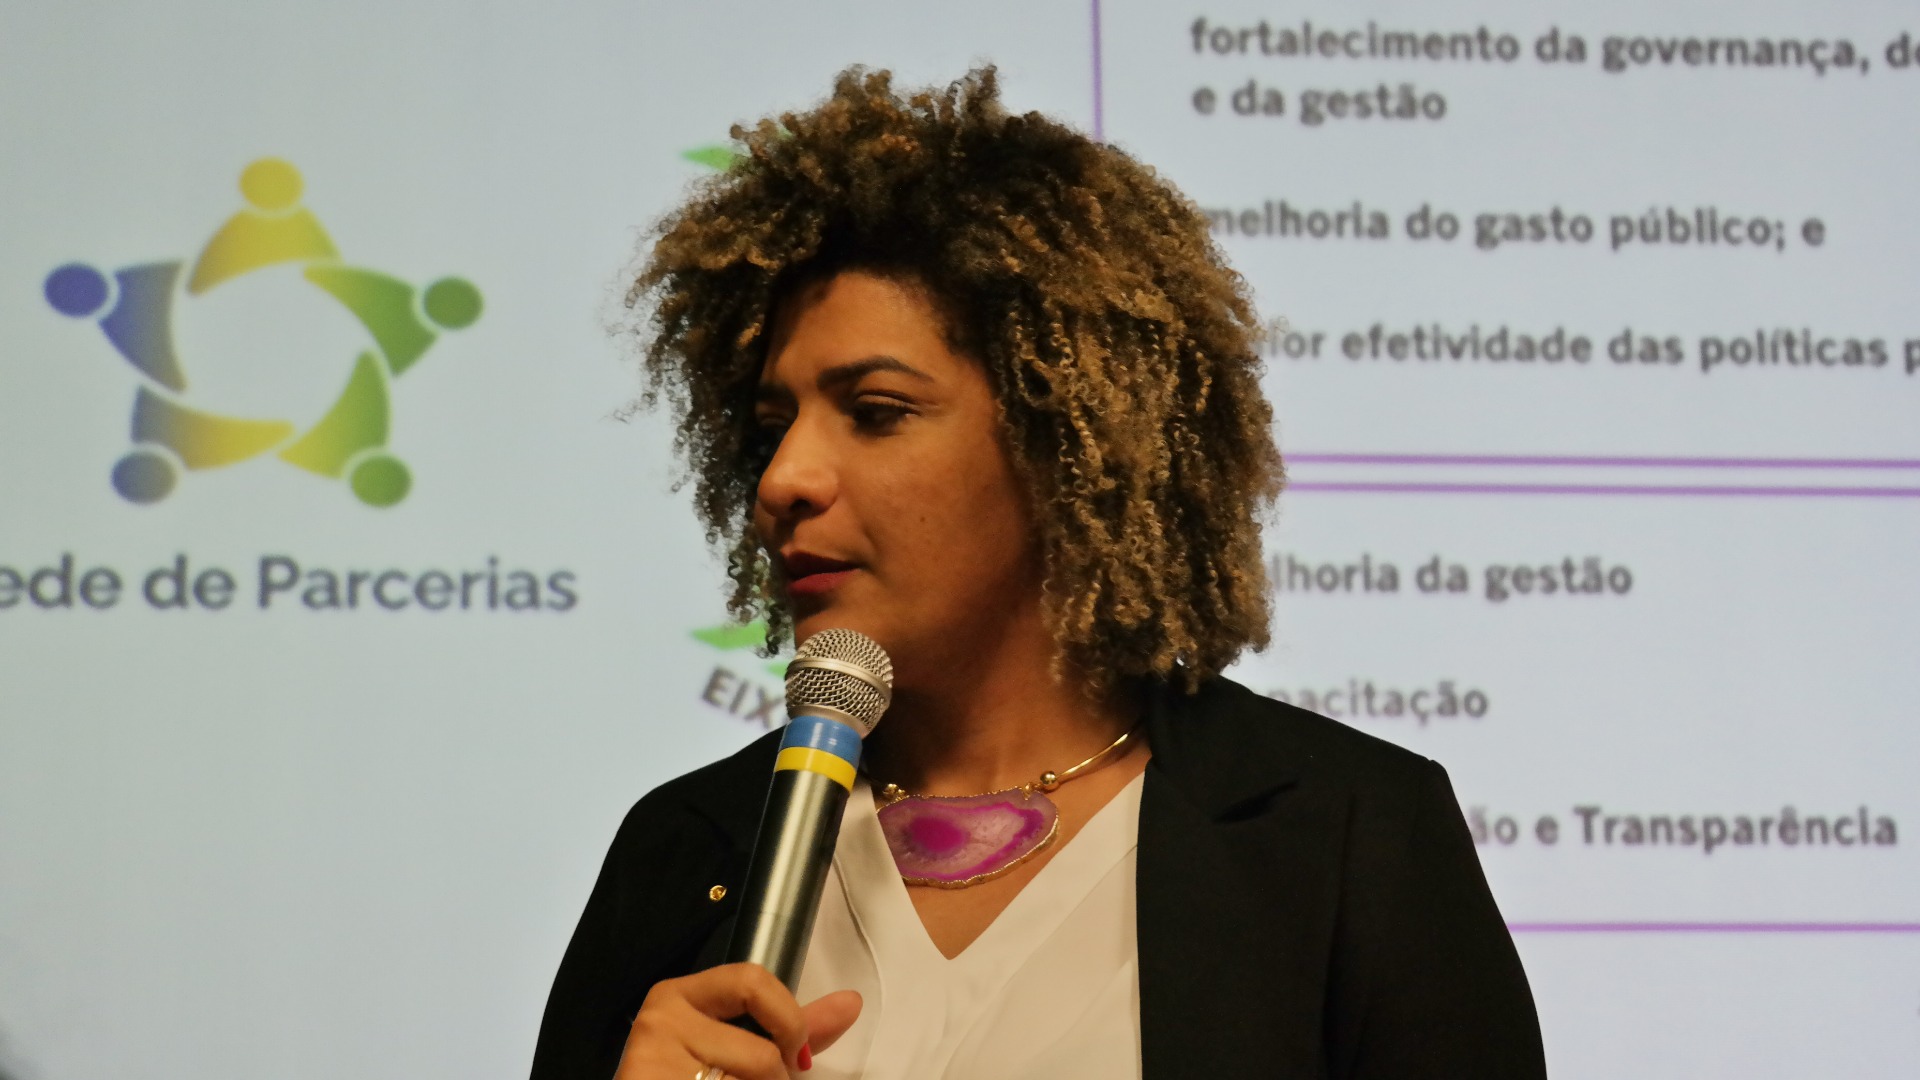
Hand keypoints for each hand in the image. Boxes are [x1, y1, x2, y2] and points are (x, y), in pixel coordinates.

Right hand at [614, 962, 862, 1079]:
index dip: (789, 1021)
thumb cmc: (695, 1077)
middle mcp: (659, 1019)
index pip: (752, 980)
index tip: (798, 1055)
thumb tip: (852, 1002)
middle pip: (760, 1055)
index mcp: (679, 994)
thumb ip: (793, 1027)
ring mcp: (650, 1059)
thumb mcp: (741, 1047)